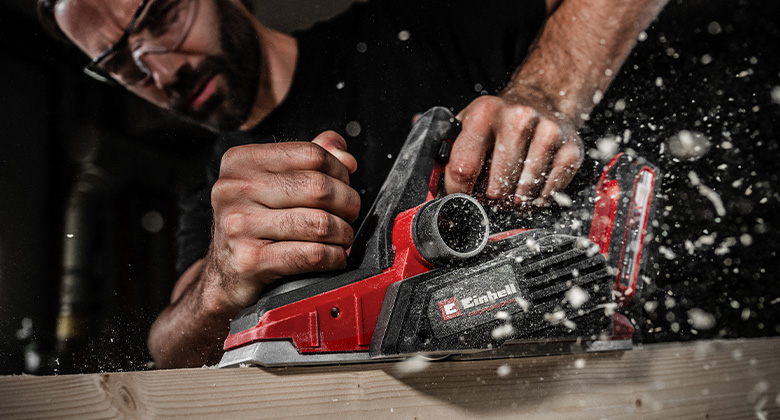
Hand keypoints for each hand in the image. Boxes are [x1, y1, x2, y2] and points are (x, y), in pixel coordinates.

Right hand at [204, 131, 359, 308]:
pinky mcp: (249, 260)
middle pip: (319, 187)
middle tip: (349, 214)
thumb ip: (309, 160)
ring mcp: (239, 226)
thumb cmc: (253, 223)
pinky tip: (334, 256)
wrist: (225, 272)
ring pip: (320, 223)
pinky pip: (312, 254)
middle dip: (347, 203)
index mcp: (241, 162)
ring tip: (342, 237)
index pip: (311, 154)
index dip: (340, 171)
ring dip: (343, 233)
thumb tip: (344, 155)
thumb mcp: (273, 181)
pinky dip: (334, 257)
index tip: (345, 184)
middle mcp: (234, 190)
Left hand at [444, 94, 582, 209]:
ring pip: (522, 195)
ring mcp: (548, 133)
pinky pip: (547, 195)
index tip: (460, 198)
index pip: (463, 168)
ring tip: (510, 190)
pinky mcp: (571, 150)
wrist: (543, 100)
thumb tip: (429, 186)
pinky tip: (530, 188)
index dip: (458, 193)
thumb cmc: (499, 121)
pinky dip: (536, 201)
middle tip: (489, 194)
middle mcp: (518, 119)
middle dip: (488, 199)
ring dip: (513, 202)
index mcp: (484, 112)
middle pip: (495, 189)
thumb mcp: (468, 124)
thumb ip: (446, 152)